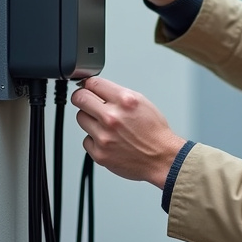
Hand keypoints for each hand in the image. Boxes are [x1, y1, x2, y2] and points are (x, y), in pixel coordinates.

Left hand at [71, 77, 186, 188]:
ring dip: (90, 119)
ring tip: (104, 125)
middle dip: (82, 98)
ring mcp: (104, 136)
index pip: (93, 83)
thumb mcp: (142, 103)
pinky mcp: (99, 153)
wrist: (161, 158)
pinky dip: (94, 139)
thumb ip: (118, 95)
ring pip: (81, 118)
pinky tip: (108, 140)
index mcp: (125, 100)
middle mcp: (112, 117)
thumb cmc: (154, 132)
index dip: (89, 85)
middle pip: (80, 98)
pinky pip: (86, 140)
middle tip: (85, 101)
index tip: (88, 88)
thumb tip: (100, 91)